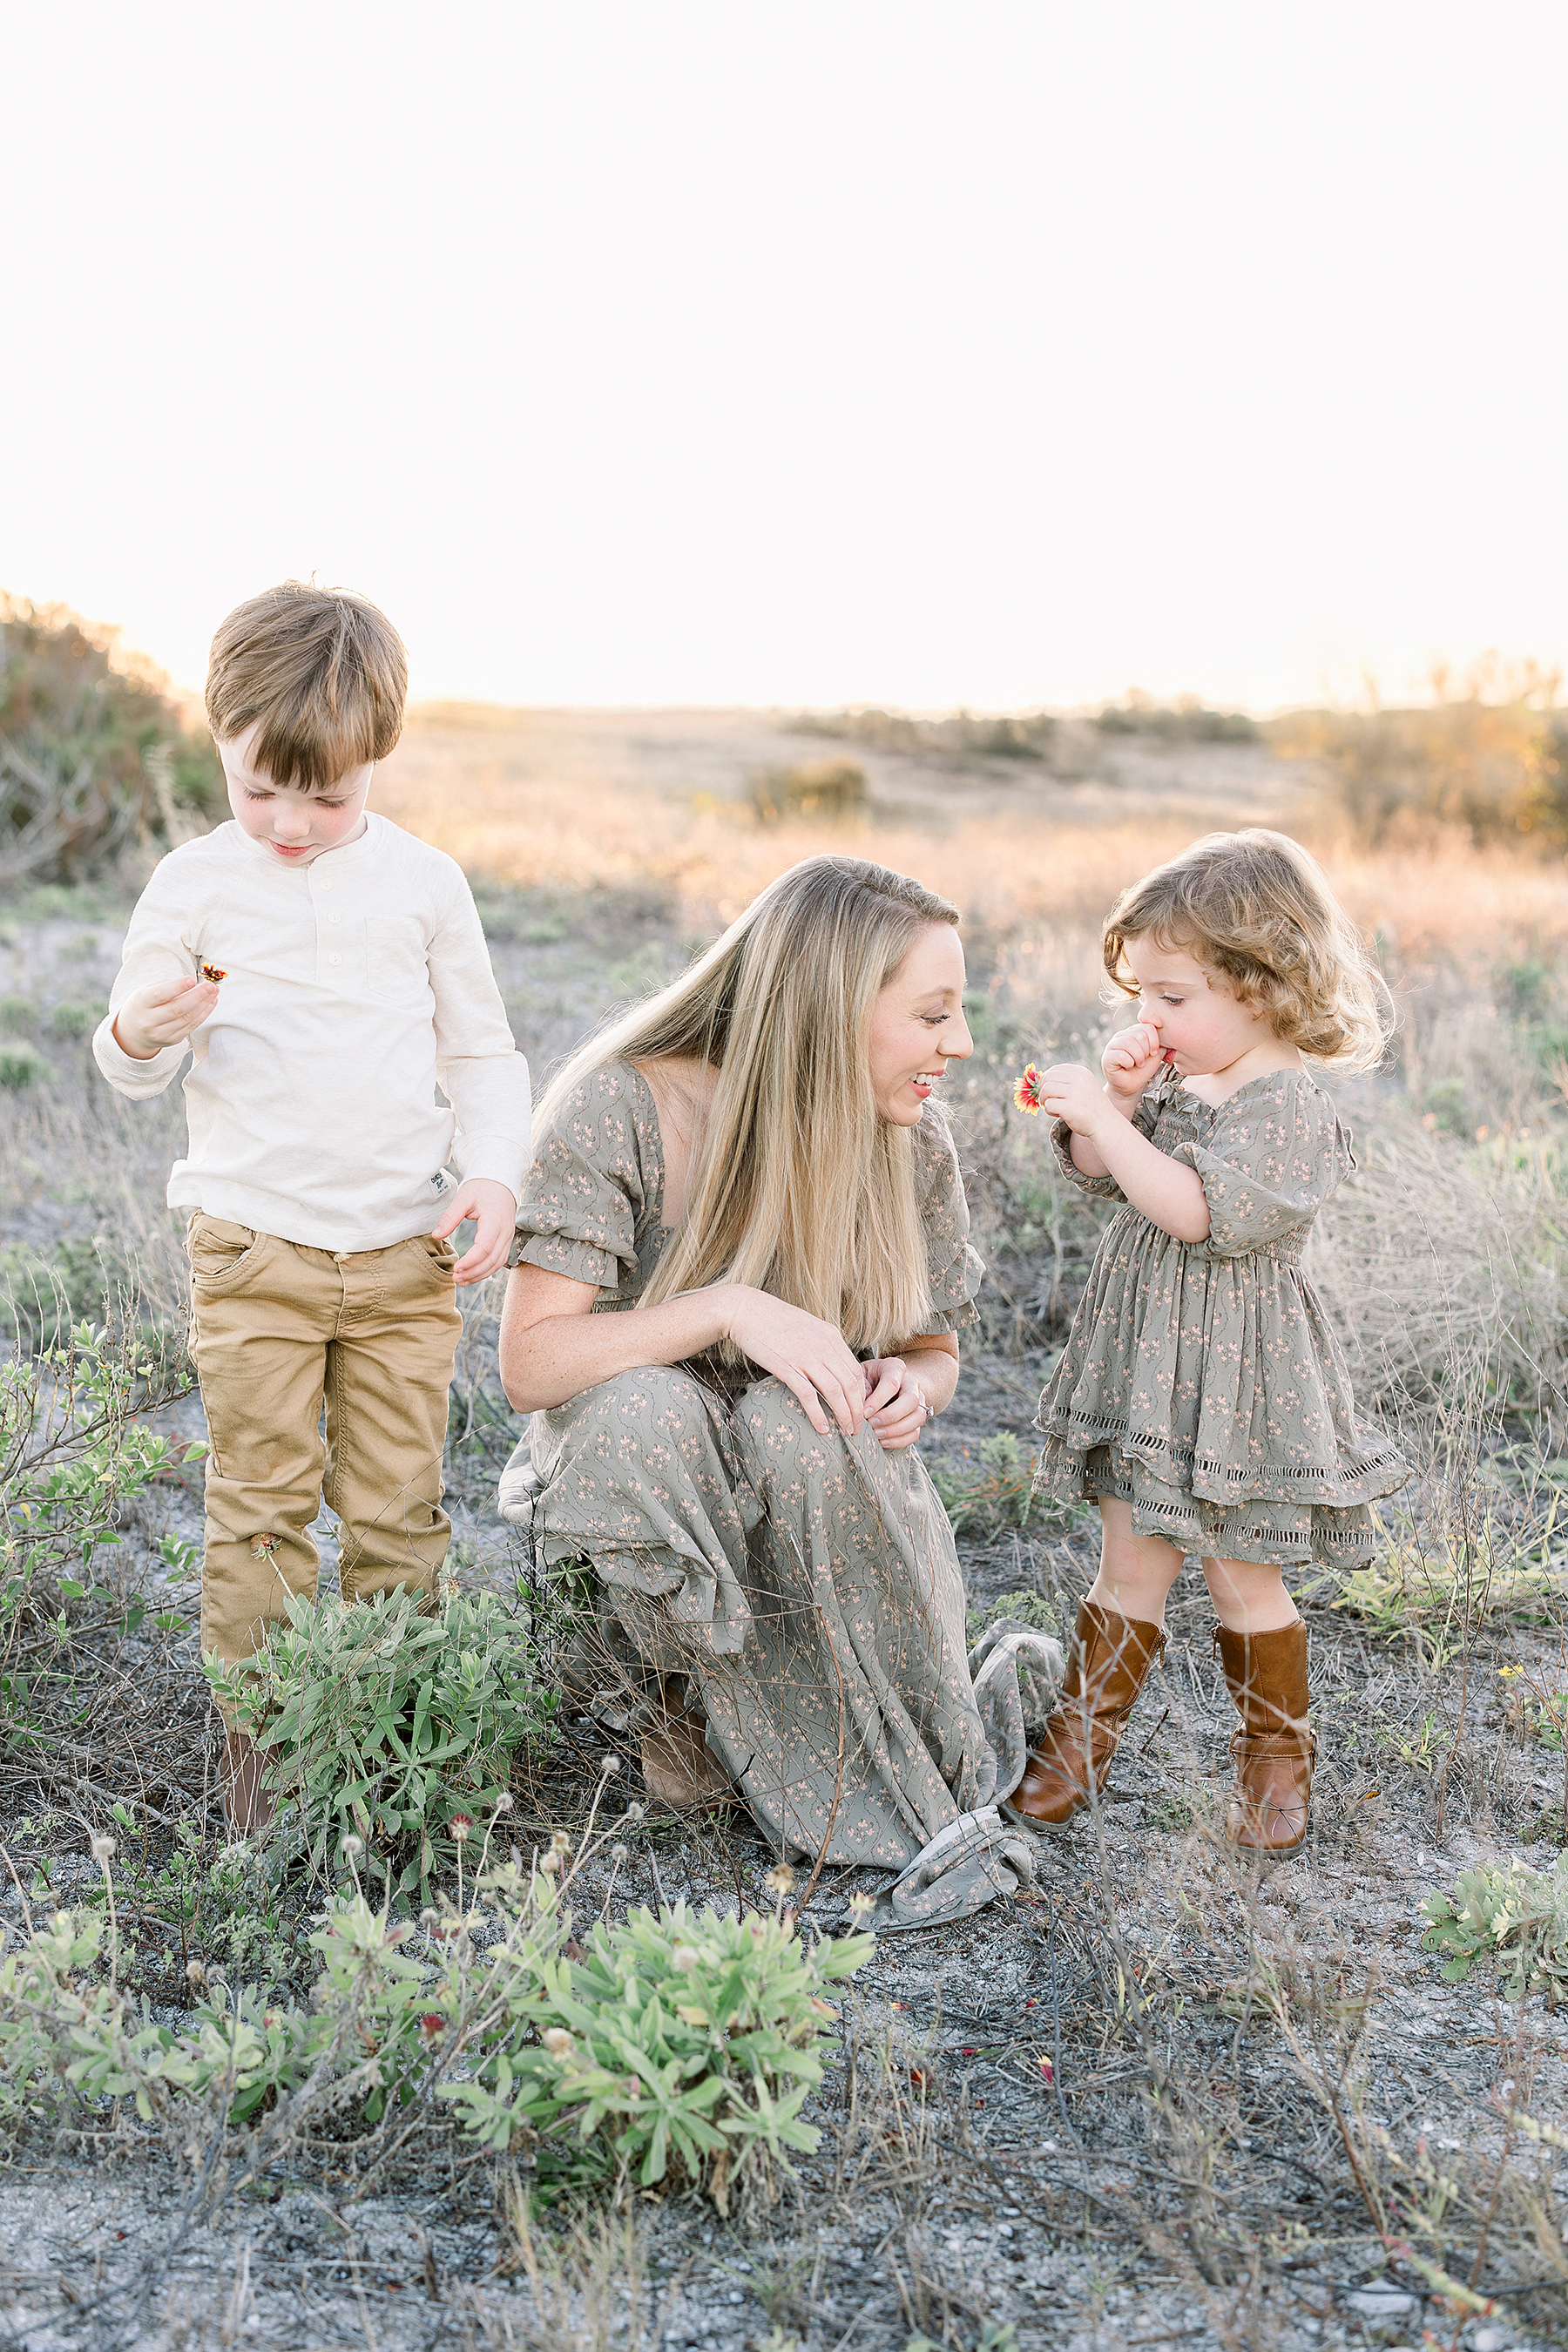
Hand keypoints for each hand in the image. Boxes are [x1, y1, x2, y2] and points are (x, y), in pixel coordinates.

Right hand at [112, 975, 218, 1059]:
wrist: (133, 1032)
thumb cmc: (143, 1005)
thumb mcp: (146, 991)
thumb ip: (167, 986)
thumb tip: (194, 983)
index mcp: (140, 1003)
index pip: (159, 995)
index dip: (176, 987)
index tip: (192, 979)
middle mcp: (149, 1021)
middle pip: (176, 1008)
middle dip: (196, 996)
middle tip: (210, 986)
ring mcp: (160, 1033)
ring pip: (187, 1018)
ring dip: (204, 1004)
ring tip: (214, 992)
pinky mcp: (171, 1040)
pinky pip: (191, 1027)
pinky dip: (203, 1014)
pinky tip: (211, 1003)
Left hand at [432, 1178, 517, 1285]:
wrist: (500, 1181)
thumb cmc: (481, 1187)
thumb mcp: (463, 1198)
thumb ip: (450, 1217)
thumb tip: (436, 1235)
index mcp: (495, 1220)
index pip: (485, 1248)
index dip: (470, 1261)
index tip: (456, 1268)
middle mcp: (505, 1231)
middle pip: (492, 1260)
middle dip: (474, 1272)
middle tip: (455, 1278)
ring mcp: (508, 1236)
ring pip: (498, 1263)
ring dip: (480, 1274)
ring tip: (462, 1281)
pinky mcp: (506, 1240)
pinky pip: (499, 1260)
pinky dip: (487, 1270)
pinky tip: (472, 1274)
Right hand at [720, 1286, 866, 1438]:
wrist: (745, 1310)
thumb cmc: (773, 1319)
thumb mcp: (807, 1325)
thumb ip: (823, 1342)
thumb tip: (832, 1363)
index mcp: (831, 1335)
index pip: (856, 1370)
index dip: (862, 1394)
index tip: (860, 1409)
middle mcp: (823, 1345)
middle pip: (851, 1383)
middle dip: (858, 1409)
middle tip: (858, 1427)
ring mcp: (806, 1356)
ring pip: (835, 1392)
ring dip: (844, 1415)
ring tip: (847, 1431)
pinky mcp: (787, 1367)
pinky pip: (809, 1396)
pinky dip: (818, 1414)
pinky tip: (822, 1428)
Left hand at [862, 1356, 930, 1450]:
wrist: (881, 1383)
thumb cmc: (867, 1379)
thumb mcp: (860, 1375)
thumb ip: (861, 1386)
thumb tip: (863, 1404)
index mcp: (895, 1368)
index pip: (892, 1383)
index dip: (878, 1400)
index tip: (864, 1413)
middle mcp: (911, 1383)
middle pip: (911, 1400)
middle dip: (890, 1416)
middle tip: (872, 1424)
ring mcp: (918, 1402)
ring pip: (918, 1417)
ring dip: (896, 1430)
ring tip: (876, 1434)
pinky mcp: (917, 1419)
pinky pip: (915, 1433)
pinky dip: (899, 1441)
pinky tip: (882, 1441)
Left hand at [1037, 1061, 1112, 1137]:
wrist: (1105, 1123)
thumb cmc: (1090, 1106)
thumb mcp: (1083, 1086)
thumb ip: (1066, 1080)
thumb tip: (1040, 1079)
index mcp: (1081, 1072)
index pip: (1053, 1070)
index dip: (1047, 1081)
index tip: (1051, 1092)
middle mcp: (1078, 1079)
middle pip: (1047, 1078)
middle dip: (1043, 1091)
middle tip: (1049, 1101)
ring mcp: (1074, 1093)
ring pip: (1045, 1090)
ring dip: (1045, 1101)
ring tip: (1054, 1108)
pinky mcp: (1070, 1107)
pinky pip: (1048, 1105)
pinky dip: (1049, 1111)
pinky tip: (1059, 1114)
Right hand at [1101, 1020, 1166, 1105]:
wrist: (1132, 1086)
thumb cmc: (1142, 1070)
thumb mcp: (1155, 1055)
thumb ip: (1160, 1043)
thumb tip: (1166, 1034)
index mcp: (1134, 1032)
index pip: (1148, 1026)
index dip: (1155, 1041)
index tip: (1154, 1053)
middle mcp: (1122, 1035)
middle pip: (1140, 1034)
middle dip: (1146, 1051)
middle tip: (1144, 1061)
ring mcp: (1112, 1045)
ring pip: (1129, 1042)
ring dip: (1138, 1057)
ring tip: (1138, 1064)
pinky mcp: (1107, 1056)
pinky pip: (1121, 1055)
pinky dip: (1129, 1064)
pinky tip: (1128, 1067)